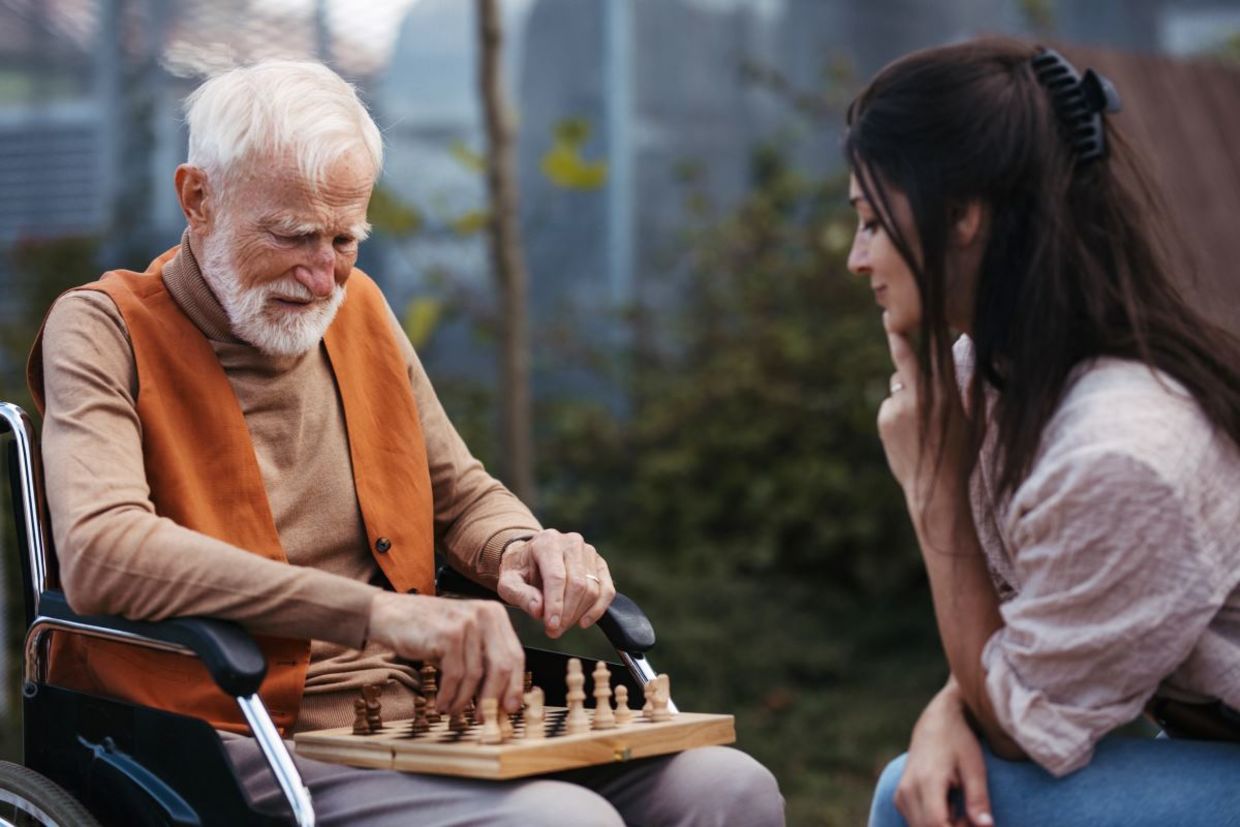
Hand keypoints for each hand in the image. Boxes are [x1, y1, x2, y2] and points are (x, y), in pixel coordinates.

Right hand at [366, 592, 524, 713]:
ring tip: (454, 710)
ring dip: (464, 700)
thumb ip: (483, 659)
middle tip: (484, 718)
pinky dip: (449, 695)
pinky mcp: (447, 635)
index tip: (510, 709)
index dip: (515, 686)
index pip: (516, 655)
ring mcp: (466, 623)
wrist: (390, 614)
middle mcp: (485, 614)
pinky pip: (454, 676)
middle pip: (503, 667)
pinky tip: (442, 704)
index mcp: (495, 615)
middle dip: (494, 698)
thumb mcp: (464, 639)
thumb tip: (501, 698)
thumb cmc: (428, 630)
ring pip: (476, 675)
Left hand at [496, 528, 615, 638]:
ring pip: (592, 588)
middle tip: (554, 631)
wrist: (531, 557)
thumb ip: (520, 595)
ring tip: (562, 626)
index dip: (555, 604)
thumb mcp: (508, 582)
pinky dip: (598, 609)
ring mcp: (589, 551)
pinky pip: (606, 589)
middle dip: (567, 613)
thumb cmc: (519, 570)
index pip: (556, 576)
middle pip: (577, 584)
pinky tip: (583, 622)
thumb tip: (539, 610)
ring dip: (578, 614)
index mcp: (547, 542)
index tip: (551, 626)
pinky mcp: (600, 563)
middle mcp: (571, 542)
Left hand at [877, 314, 967, 517]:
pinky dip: (896, 411)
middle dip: (898, 338)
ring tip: (920, 421)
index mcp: (948, 393)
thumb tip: (977, 364)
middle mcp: (923, 396)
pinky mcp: (885, 418)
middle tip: (888, 320)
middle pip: (906, 357)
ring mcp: (900, 407)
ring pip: (898, 384)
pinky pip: (890, 404)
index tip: (922, 308)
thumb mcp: (976, 422)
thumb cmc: (962, 455)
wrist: (935, 488)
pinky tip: (908, 432)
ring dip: (906, 392)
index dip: (928, 329)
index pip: (937, 353)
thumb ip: (973, 391)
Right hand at [896, 681, 993, 826]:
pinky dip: (934, 824)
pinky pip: (916, 823)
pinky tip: (951, 809)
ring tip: (962, 812)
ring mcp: (901, 794)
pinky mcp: (900, 797)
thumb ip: (978, 800)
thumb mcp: (975, 768)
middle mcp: (908, 790)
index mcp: (927, 781)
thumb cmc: (960, 741)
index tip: (975, 825)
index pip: (937, 825)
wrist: (938, 720)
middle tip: (973, 820)